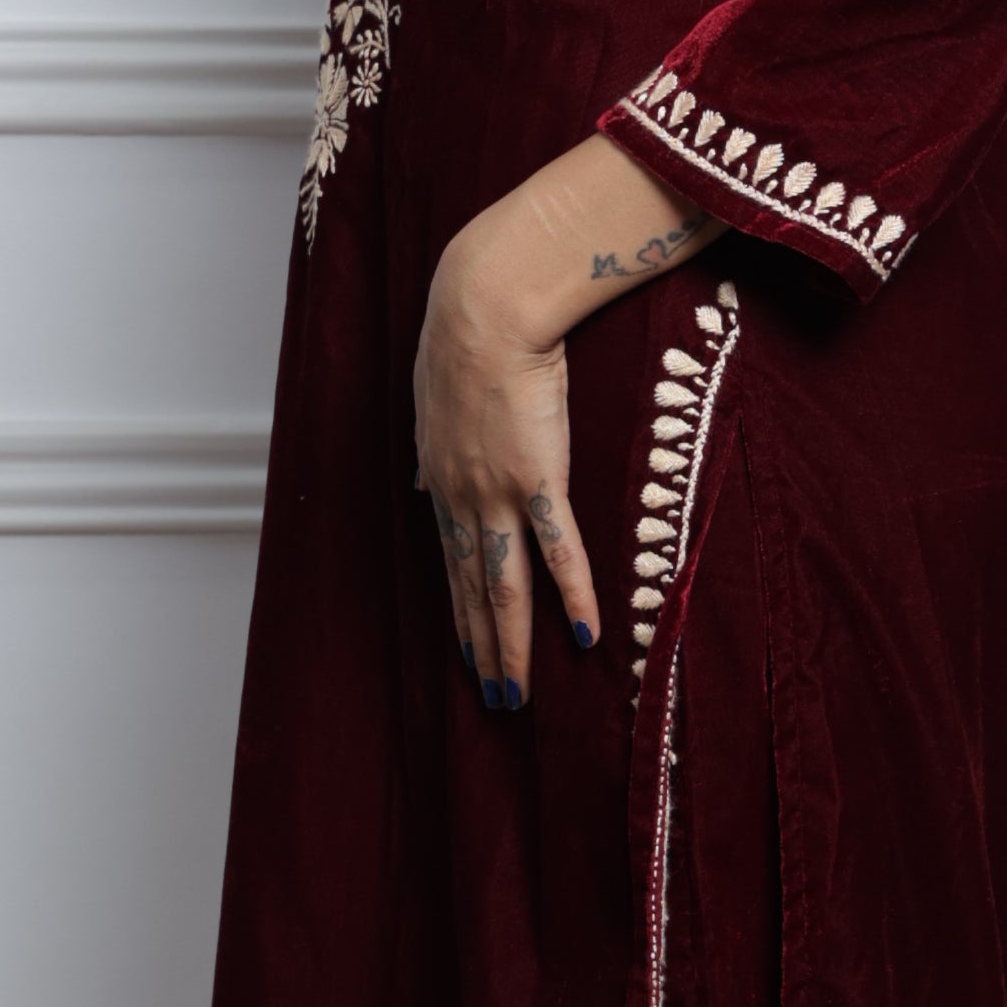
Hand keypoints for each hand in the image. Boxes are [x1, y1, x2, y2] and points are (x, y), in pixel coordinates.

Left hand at [413, 136, 720, 704]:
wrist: (484, 309)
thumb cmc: (465, 335)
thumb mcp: (434, 397)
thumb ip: (434, 445)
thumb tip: (422, 476)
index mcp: (441, 479)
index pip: (452, 562)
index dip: (460, 611)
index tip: (465, 650)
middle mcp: (462, 497)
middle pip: (473, 589)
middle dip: (482, 648)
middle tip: (494, 698)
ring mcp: (498, 493)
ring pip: (504, 587)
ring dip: (510, 645)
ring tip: (516, 695)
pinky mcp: (538, 478)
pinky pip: (557, 550)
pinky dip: (570, 596)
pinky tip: (583, 637)